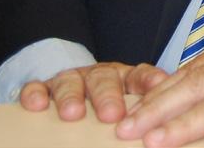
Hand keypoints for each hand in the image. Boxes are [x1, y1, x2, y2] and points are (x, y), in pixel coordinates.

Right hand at [19, 61, 167, 122]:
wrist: (74, 92)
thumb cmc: (110, 106)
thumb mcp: (131, 106)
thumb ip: (147, 112)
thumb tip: (168, 128)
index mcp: (125, 80)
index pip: (139, 76)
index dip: (148, 81)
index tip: (158, 88)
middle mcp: (99, 76)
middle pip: (104, 79)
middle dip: (107, 95)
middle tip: (112, 114)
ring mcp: (71, 80)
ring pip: (70, 81)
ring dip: (72, 96)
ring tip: (73, 113)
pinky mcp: (45, 88)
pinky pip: (38, 87)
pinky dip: (36, 94)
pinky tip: (36, 105)